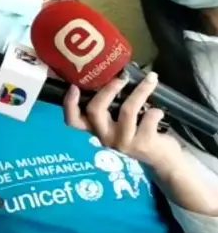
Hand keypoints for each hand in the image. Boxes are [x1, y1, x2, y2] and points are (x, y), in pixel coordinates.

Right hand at [63, 72, 181, 169]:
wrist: (163, 158)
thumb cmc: (139, 131)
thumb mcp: (121, 121)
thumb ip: (114, 106)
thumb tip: (115, 74)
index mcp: (96, 129)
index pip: (73, 121)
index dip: (69, 104)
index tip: (74, 86)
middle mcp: (104, 136)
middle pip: (95, 111)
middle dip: (108, 90)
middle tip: (122, 76)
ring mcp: (122, 142)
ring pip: (126, 110)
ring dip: (140, 91)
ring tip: (151, 78)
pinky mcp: (142, 144)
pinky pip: (148, 119)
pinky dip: (154, 110)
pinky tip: (158, 111)